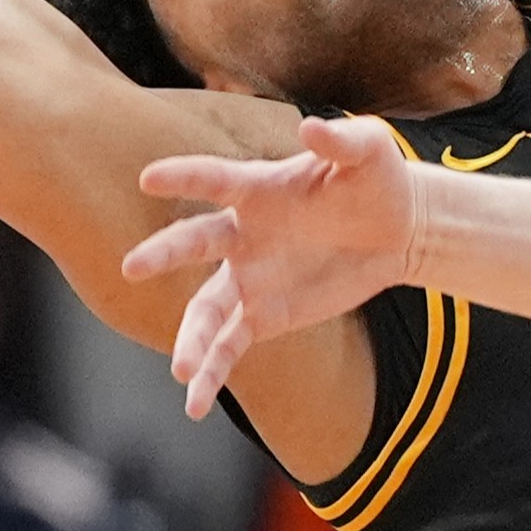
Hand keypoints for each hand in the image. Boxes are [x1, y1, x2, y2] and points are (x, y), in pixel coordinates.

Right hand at [121, 115, 426, 413]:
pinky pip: (228, 345)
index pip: (213, 181)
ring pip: (206, 309)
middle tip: (132, 268)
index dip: (183, 177)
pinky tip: (196, 403)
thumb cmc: (377, 179)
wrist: (398, 229)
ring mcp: (248, 277)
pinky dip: (212, 372)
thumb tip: (311, 127)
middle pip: (194, 243)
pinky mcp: (263, 315)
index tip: (149, 178)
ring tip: (181, 370)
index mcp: (258, 190)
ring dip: (190, 337)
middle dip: (164, 254)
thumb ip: (341, 140)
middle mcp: (242, 234)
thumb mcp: (368, 150)